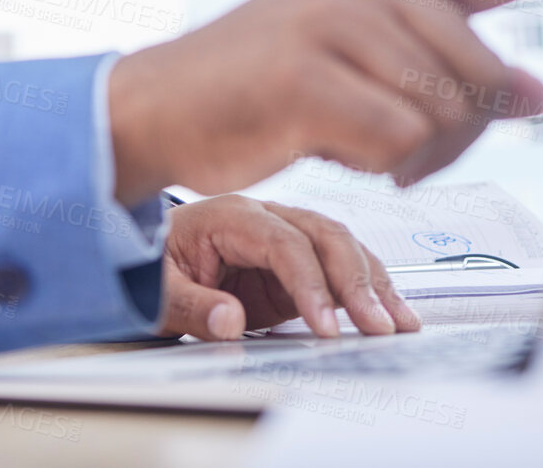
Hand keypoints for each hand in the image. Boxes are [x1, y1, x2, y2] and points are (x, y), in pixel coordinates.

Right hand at [110, 0, 542, 202]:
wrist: (159, 105)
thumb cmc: (266, 89)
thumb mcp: (364, 67)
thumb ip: (450, 68)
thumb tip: (540, 95)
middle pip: (485, 73)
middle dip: (458, 131)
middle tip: (392, 145)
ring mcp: (332, 19)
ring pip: (448, 111)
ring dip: (413, 155)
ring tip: (352, 143)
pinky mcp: (305, 73)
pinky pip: (399, 141)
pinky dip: (377, 166)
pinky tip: (329, 149)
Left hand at [158, 195, 420, 339]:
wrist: (142, 251)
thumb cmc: (148, 263)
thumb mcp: (154, 288)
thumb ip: (190, 304)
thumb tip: (229, 323)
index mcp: (231, 216)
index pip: (284, 244)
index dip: (310, 284)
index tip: (326, 327)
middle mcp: (265, 217)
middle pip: (325, 236)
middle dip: (357, 281)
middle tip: (378, 326)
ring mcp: (285, 235)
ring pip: (342, 246)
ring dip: (374, 283)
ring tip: (400, 324)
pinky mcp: (295, 261)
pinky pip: (339, 267)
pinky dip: (367, 287)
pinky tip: (390, 312)